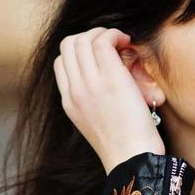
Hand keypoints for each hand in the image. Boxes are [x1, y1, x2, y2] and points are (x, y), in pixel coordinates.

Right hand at [53, 27, 164, 173]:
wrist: (133, 160)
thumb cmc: (125, 146)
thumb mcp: (97, 123)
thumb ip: (92, 101)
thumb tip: (104, 83)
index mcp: (69, 102)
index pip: (61, 62)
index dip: (80, 51)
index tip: (101, 56)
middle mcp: (75, 91)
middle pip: (68, 45)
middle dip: (89, 36)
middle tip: (112, 45)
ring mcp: (90, 85)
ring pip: (83, 39)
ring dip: (104, 33)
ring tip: (122, 42)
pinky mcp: (111, 80)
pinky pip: (103, 41)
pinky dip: (115, 35)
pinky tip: (128, 42)